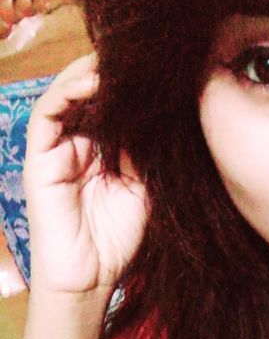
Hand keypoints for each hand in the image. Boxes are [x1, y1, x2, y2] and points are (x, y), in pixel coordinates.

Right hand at [23, 54, 148, 297]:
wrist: (93, 277)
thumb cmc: (119, 239)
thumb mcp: (143, 189)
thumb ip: (145, 154)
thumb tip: (159, 115)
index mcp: (101, 153)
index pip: (112, 109)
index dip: (130, 91)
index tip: (158, 75)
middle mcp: (77, 146)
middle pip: (89, 97)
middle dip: (112, 76)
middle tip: (140, 61)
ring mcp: (55, 150)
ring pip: (66, 97)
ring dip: (89, 76)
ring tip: (117, 63)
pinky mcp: (39, 159)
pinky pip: (48, 115)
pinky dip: (68, 93)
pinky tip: (95, 82)